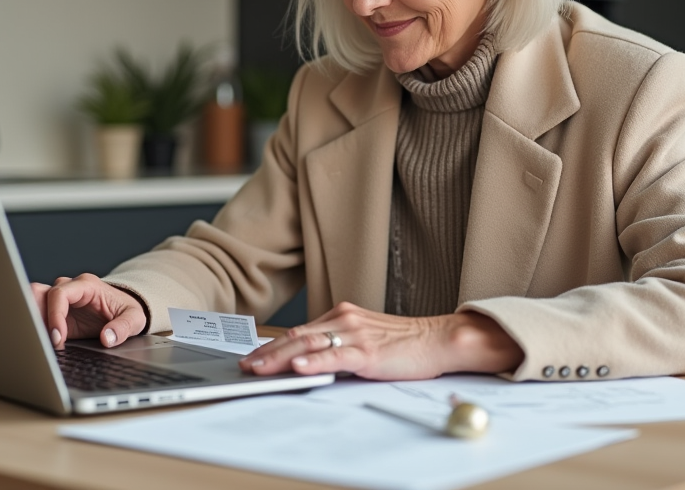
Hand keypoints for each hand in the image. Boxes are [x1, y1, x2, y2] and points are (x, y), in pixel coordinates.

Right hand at [29, 273, 147, 349]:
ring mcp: (58, 299)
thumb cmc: (127, 310)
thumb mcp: (134, 318)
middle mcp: (68, 288)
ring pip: (31, 301)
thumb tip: (107, 338)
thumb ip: (122, 327)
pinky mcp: (53, 312)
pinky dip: (34, 329)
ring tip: (36, 343)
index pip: (59, 294)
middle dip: (34, 316)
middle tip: (39, 340)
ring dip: (30, 321)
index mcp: (86, 285)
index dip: (54, 316)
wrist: (123, 308)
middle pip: (37, 292)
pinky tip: (38, 344)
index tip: (58, 338)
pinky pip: (35, 316)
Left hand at [238, 302, 523, 380]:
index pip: (299, 331)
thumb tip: (310, 360)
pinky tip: (298, 366)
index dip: (273, 345)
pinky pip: (336, 356)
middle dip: (267, 352)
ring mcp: (356, 335)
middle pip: (297, 336)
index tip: (253, 357)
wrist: (438, 339)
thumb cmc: (405, 343)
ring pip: (309, 345)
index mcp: (343, 316)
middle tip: (245, 365)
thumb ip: (339, 345)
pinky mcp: (368, 352)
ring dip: (279, 358)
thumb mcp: (365, 340)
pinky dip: (314, 361)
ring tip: (259, 368)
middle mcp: (345, 320)